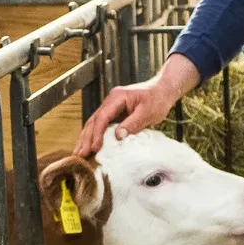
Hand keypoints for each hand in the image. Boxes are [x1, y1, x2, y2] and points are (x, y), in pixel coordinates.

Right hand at [75, 54, 200, 156]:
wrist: (163, 90)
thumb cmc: (157, 99)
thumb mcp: (147, 112)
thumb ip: (132, 124)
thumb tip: (118, 136)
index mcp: (117, 97)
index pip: (102, 117)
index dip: (97, 134)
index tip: (95, 148)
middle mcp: (110, 101)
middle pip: (94, 120)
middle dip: (86, 138)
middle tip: (80, 154)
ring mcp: (111, 107)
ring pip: (94, 123)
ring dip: (87, 138)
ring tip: (79, 153)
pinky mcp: (114, 113)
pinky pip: (101, 125)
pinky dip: (95, 136)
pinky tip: (90, 146)